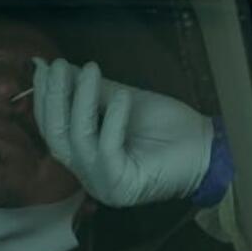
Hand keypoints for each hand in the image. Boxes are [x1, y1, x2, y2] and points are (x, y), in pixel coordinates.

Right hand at [33, 58, 213, 206]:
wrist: (208, 147)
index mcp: (85, 155)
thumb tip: (60, 68)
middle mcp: (88, 173)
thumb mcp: (126, 101)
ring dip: (81, 101)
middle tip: (58, 66)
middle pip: (57, 135)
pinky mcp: (120, 184)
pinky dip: (112, 120)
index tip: (44, 66)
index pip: (53, 127)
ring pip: (78, 139)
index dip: (45, 97)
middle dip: (55, 97)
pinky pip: (106, 149)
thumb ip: (93, 91)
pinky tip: (122, 96)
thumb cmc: (170, 127)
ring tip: (90, 70)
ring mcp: (102, 182)